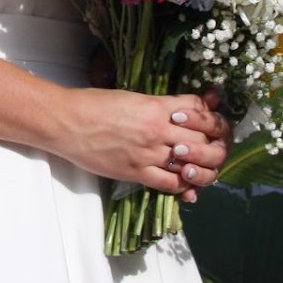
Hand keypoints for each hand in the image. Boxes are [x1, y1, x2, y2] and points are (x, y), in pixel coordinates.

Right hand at [49, 87, 228, 196]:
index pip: (198, 111)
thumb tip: (176, 112)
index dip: (211, 115)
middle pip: (202, 141)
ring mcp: (148, 154)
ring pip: (192, 166)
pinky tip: (187, 184)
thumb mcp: (129, 96)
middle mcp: (156, 130)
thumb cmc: (92, 104)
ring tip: (206, 167)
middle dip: (215, 144)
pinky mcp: (136, 172)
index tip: (215, 119)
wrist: (66, 121)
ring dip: (204, 168)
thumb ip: (155, 106)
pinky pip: (170, 184)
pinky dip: (184, 186)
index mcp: (154, 106)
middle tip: (216, 146)